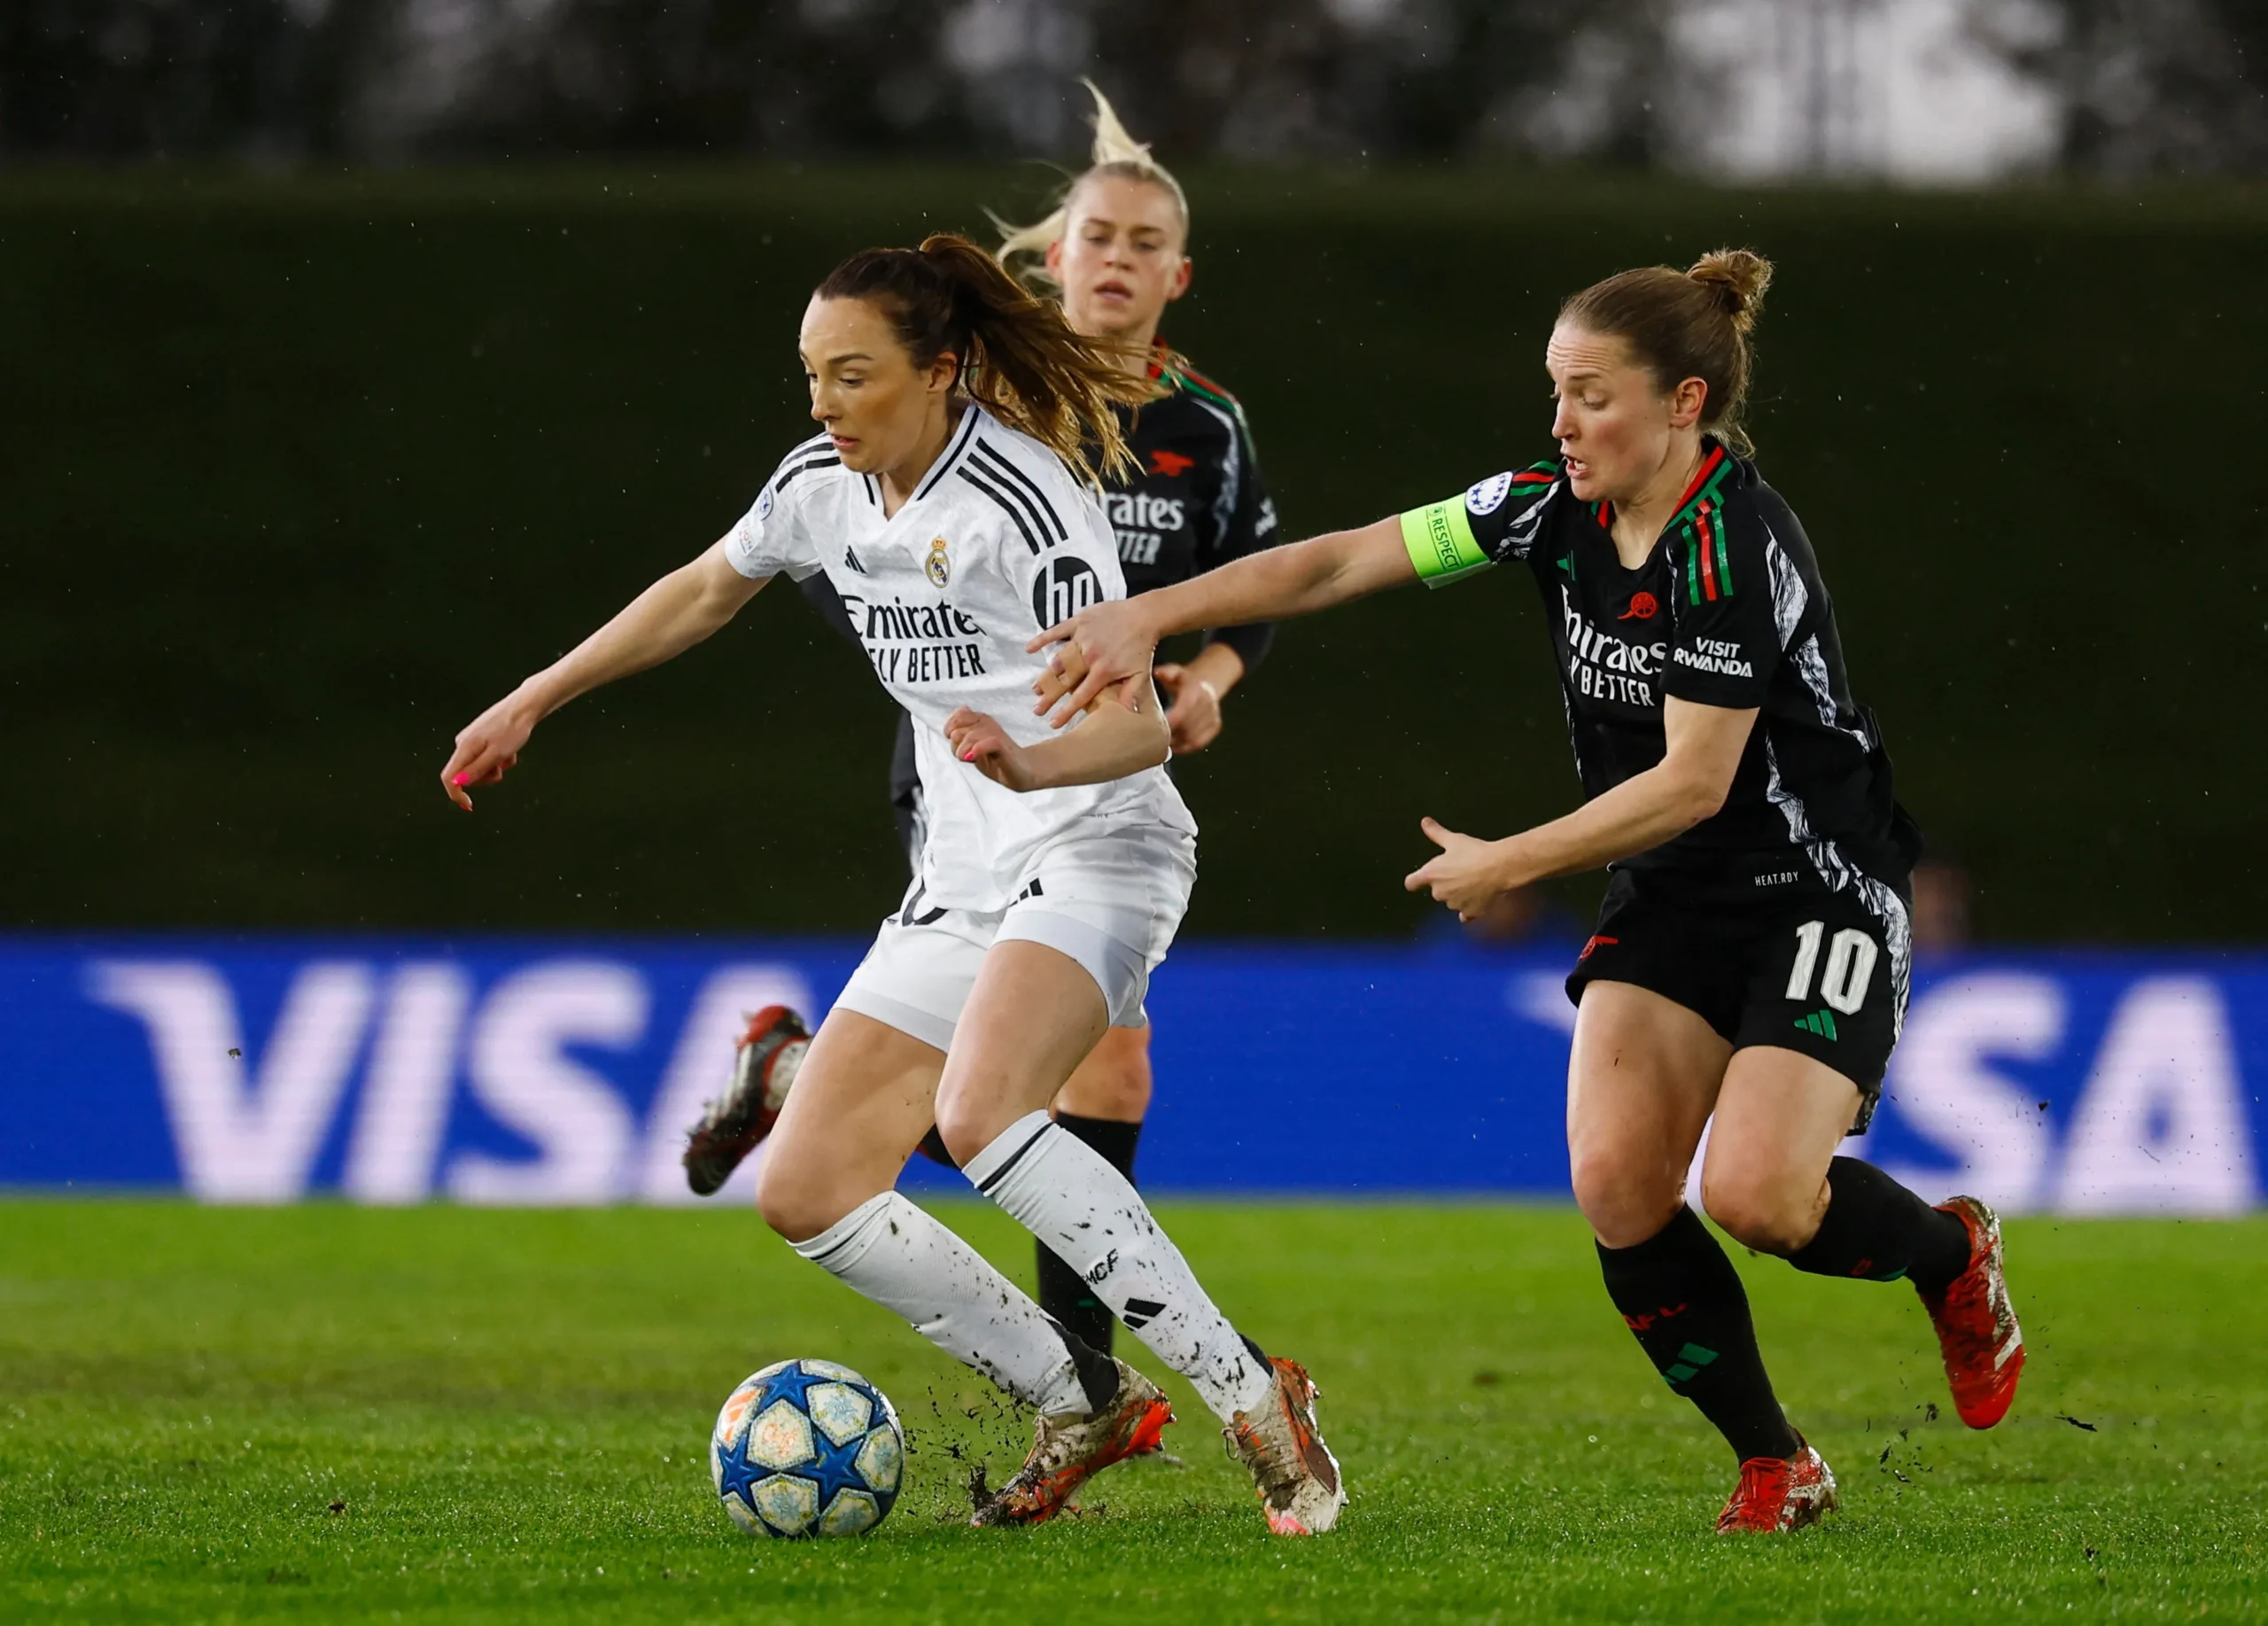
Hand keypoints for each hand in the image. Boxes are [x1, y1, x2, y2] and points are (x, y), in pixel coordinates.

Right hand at [440, 693, 538, 810]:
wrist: (524, 708)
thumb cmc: (513, 729)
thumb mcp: (497, 755)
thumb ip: (476, 770)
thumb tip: (457, 783)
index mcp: (464, 748)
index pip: (448, 777)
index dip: (456, 794)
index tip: (469, 805)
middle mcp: (463, 744)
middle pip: (466, 775)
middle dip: (485, 777)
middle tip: (501, 767)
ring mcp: (472, 741)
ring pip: (479, 767)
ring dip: (495, 767)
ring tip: (508, 755)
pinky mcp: (481, 739)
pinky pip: (488, 758)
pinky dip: (500, 758)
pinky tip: (510, 749)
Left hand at [945, 707, 1041, 791]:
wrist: (1023, 772)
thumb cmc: (997, 760)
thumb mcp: (973, 749)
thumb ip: (962, 737)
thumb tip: (954, 726)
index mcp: (980, 720)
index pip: (958, 716)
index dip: (950, 728)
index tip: (951, 740)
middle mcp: (987, 723)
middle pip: (959, 728)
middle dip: (956, 744)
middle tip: (964, 755)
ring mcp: (996, 733)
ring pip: (971, 736)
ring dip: (964, 750)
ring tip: (969, 759)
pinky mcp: (1004, 746)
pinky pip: (988, 742)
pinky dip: (977, 749)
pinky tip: (973, 758)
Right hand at [1028, 598, 1157, 728]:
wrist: (1144, 616)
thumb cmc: (1142, 647)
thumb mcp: (1141, 674)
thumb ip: (1131, 694)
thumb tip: (1125, 714)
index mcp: (1104, 671)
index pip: (1081, 696)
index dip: (1065, 711)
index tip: (1053, 723)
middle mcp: (1091, 656)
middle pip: (1065, 680)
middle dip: (1049, 697)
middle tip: (1036, 710)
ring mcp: (1083, 637)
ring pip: (1059, 659)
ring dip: (1046, 674)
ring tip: (1035, 689)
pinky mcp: (1079, 621)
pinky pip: (1057, 631)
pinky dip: (1042, 639)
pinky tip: (1028, 649)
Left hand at [1155, 663, 1222, 754]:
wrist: (1206, 685)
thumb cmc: (1184, 681)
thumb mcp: (1175, 671)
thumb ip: (1166, 672)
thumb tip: (1157, 673)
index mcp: (1196, 688)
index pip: (1186, 707)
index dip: (1173, 719)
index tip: (1159, 726)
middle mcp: (1208, 702)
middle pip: (1188, 725)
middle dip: (1171, 733)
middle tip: (1156, 737)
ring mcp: (1213, 716)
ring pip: (1193, 736)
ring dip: (1177, 742)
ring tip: (1163, 742)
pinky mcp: (1215, 727)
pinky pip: (1199, 742)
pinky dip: (1185, 747)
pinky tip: (1174, 745)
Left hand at [1403, 816, 1517, 918]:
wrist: (1499, 867)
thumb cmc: (1474, 852)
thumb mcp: (1453, 839)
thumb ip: (1436, 832)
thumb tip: (1425, 822)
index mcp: (1430, 875)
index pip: (1411, 883)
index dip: (1415, 880)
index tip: (1418, 879)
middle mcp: (1439, 893)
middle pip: (1435, 891)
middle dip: (1445, 884)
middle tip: (1460, 872)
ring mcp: (1454, 905)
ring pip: (1452, 901)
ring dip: (1458, 895)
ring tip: (1473, 881)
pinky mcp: (1470, 912)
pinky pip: (1465, 914)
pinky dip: (1468, 909)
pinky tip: (1476, 900)